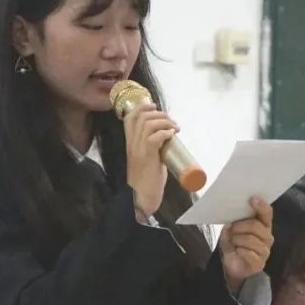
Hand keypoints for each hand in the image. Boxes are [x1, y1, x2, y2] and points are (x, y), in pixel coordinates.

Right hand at [125, 102, 176, 216]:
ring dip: (165, 122)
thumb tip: (167, 139)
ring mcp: (139, 150)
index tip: (155, 107)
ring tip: (175, 128)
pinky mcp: (147, 157)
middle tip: (172, 122)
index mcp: (130, 143)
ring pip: (148, 124)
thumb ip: (153, 148)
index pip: (130, 117)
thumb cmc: (146, 181)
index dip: (142, 107)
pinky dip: (165, 132)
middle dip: (159, 114)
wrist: (140, 198)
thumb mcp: (148, 159)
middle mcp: (132, 144)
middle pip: (141, 116)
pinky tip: (172, 136)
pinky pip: (154, 137)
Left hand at [219, 197, 273, 292]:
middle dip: (240, 226)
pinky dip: (239, 251)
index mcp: (263, 225)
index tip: (252, 199)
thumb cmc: (234, 244)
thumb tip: (232, 222)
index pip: (267, 213)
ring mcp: (265, 250)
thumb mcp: (230, 230)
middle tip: (231, 229)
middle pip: (255, 226)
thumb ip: (233, 223)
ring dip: (237, 239)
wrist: (231, 265)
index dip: (261, 206)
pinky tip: (237, 252)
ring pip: (250, 239)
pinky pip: (249, 253)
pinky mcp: (260, 262)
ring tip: (233, 242)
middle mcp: (267, 236)